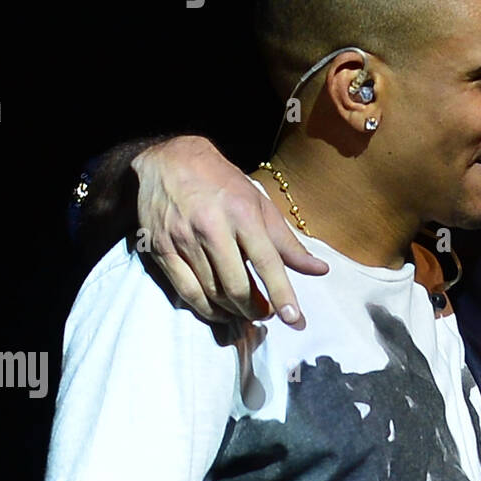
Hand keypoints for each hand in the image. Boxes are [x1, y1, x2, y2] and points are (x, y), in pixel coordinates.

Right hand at [132, 136, 327, 325]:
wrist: (169, 160)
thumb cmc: (222, 183)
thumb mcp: (260, 204)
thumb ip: (287, 242)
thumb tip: (319, 270)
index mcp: (242, 213)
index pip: (267, 262)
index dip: (282, 293)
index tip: (294, 319)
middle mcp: (212, 227)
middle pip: (237, 285)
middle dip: (256, 308)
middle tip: (267, 314)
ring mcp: (183, 240)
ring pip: (212, 292)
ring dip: (233, 312)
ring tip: (247, 313)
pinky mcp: (161, 249)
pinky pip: (186, 291)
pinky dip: (206, 309)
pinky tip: (220, 312)